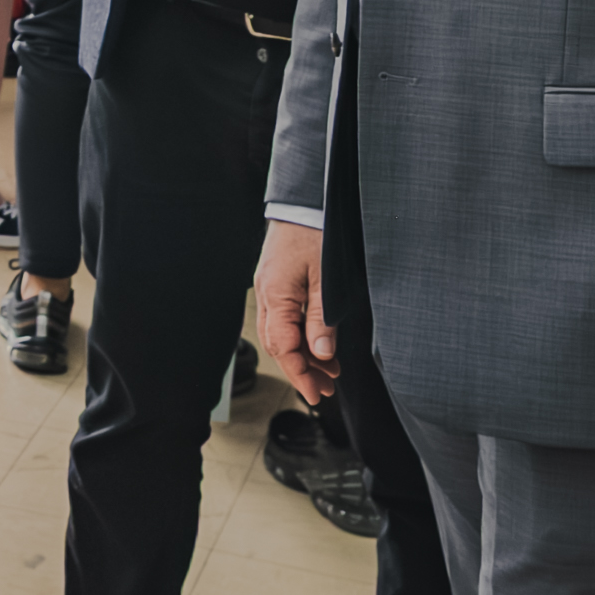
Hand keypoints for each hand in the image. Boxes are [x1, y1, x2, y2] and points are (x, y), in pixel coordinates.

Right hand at [253, 220, 335, 402]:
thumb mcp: (326, 278)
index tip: (316, 394)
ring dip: (301, 355)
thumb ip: (322, 318)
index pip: (284, 348)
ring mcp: (268, 288)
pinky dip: (298, 336)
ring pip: (279, 334)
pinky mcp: (275, 282)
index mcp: (276, 296)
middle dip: (301, 370)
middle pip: (278, 345)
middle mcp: (267, 295)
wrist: (303, 200)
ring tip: (327, 371)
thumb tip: (321, 355)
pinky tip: (316, 344)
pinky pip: (282, 319)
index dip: (300, 375)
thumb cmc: (314, 232)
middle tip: (326, 389)